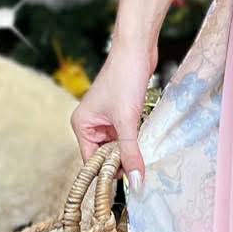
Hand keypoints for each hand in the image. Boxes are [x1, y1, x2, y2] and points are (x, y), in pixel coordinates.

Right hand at [69, 35, 156, 181]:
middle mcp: (91, 123)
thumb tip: (135, 181)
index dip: (109, 172)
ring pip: (120, 145)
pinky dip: (139, 139)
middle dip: (124, 160)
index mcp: (82, 125)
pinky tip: (150, 141)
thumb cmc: (125, 77)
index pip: (92, 161)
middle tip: (143, 169)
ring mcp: (107, 118)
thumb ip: (131, 152)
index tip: (129, 183)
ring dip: (133, 149)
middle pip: (106, 155)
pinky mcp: (123, 112)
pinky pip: (130, 134)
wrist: (138, 48)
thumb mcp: (128, 120)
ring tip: (148, 153)